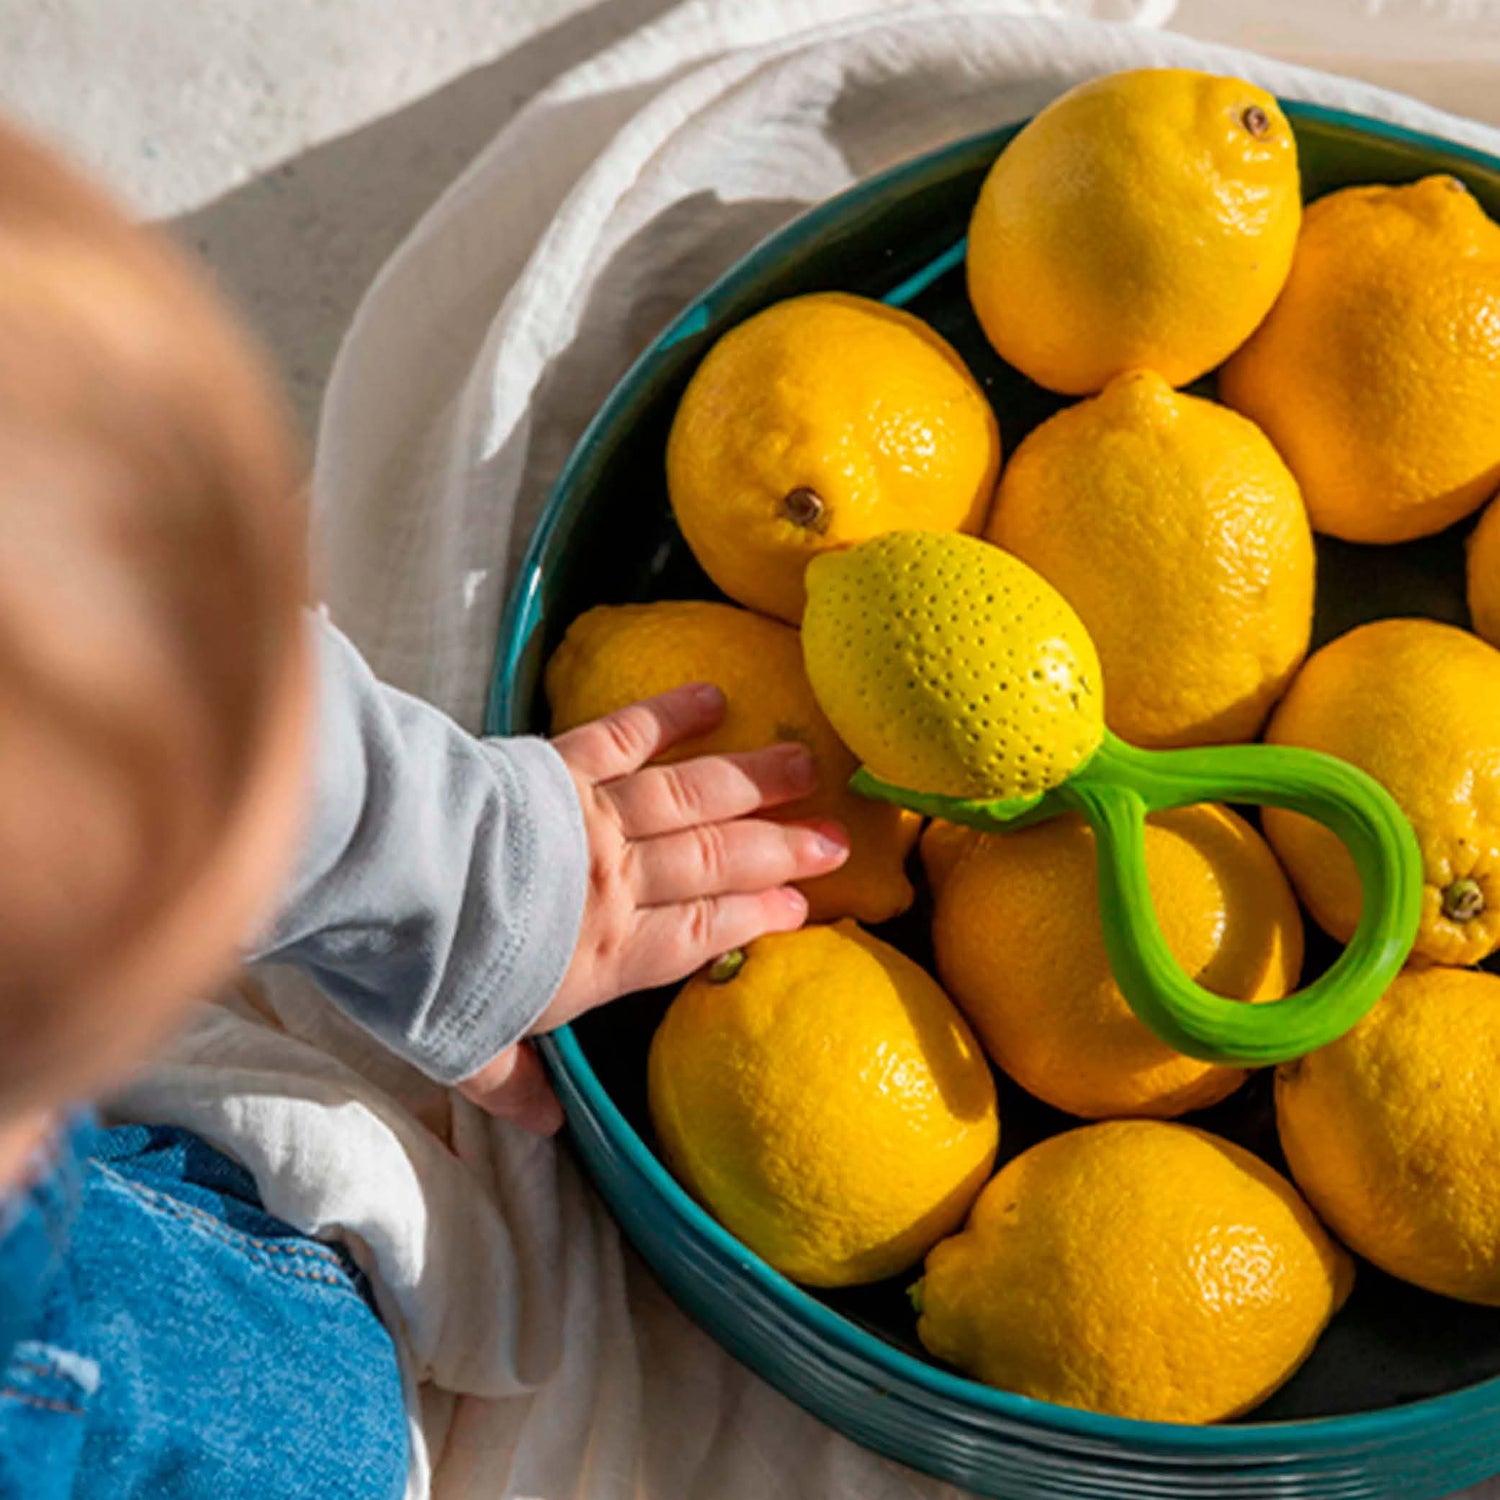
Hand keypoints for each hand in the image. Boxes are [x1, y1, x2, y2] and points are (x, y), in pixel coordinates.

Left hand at [458, 683, 848, 1134]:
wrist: (391, 880)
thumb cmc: (427, 971)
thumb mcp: (465, 1048)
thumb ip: (512, 1081)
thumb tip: (547, 1127)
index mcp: (603, 956)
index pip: (701, 934)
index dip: (756, 917)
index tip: (803, 905)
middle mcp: (616, 883)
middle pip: (716, 861)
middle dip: (782, 849)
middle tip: (837, 837)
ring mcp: (592, 819)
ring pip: (692, 797)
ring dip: (755, 781)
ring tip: (809, 765)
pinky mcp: (558, 767)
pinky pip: (626, 737)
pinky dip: (671, 715)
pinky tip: (715, 698)